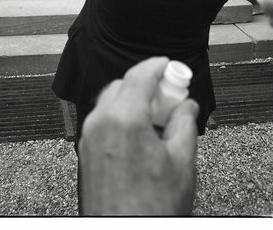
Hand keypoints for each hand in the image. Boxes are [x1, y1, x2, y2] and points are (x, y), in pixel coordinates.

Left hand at [79, 57, 198, 215]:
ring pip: (110, 102)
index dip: (158, 65)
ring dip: (133, 100)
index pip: (140, 74)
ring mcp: (89, 137)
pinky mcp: (85, 151)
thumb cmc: (148, 208)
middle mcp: (100, 123)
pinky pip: (103, 120)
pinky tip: (140, 134)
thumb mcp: (181, 162)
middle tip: (169, 96)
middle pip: (123, 85)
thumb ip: (185, 125)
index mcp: (124, 119)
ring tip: (157, 119)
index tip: (168, 65)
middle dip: (146, 84)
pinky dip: (121, 117)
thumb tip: (187, 108)